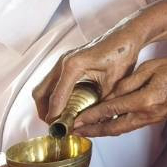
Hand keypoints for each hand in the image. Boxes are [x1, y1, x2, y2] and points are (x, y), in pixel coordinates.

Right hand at [32, 19, 149, 122]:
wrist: (126, 36)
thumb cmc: (122, 54)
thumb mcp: (114, 83)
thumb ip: (101, 103)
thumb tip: (92, 122)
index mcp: (73, 66)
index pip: (56, 97)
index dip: (55, 116)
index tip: (58, 130)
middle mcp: (63, 62)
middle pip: (40, 93)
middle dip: (44, 111)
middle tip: (56, 126)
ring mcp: (63, 60)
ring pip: (43, 87)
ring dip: (47, 104)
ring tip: (59, 119)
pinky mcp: (67, 61)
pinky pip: (51, 81)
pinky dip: (53, 95)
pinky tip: (65, 105)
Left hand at [71, 55, 166, 137]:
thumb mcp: (149, 68)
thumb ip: (126, 84)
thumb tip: (109, 96)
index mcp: (144, 100)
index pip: (110, 110)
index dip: (91, 116)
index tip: (75, 120)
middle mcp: (148, 114)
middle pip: (114, 128)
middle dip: (93, 131)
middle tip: (76, 132)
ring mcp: (153, 118)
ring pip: (122, 129)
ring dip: (103, 131)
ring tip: (87, 130)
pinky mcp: (156, 118)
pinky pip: (132, 125)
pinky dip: (116, 126)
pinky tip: (108, 123)